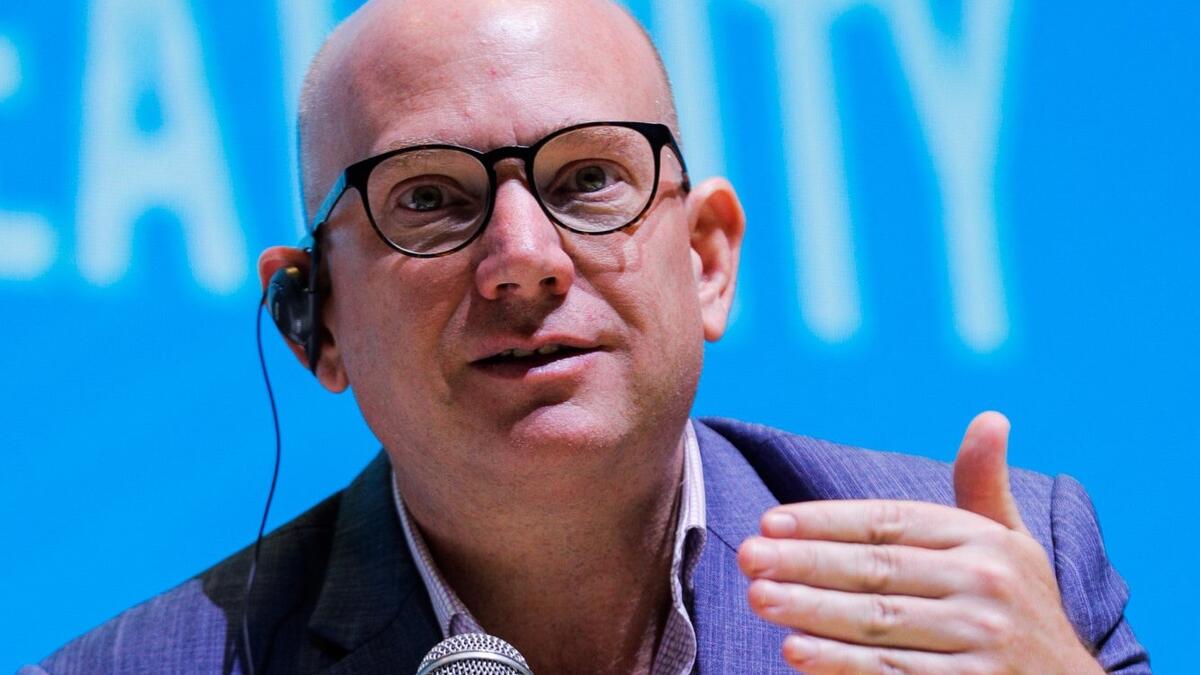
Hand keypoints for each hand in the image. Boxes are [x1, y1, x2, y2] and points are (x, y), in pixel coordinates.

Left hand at [737, 412, 1102, 673]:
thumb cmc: (1023, 609)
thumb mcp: (1013, 544)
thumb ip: (983, 486)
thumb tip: (990, 417)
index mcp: (983, 542)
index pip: (891, 523)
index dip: (827, 521)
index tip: (770, 521)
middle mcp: (984, 586)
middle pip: (876, 571)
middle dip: (805, 562)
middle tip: (747, 557)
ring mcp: (978, 643)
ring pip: (877, 623)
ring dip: (811, 611)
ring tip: (758, 598)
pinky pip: (893, 674)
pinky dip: (841, 666)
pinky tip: (795, 654)